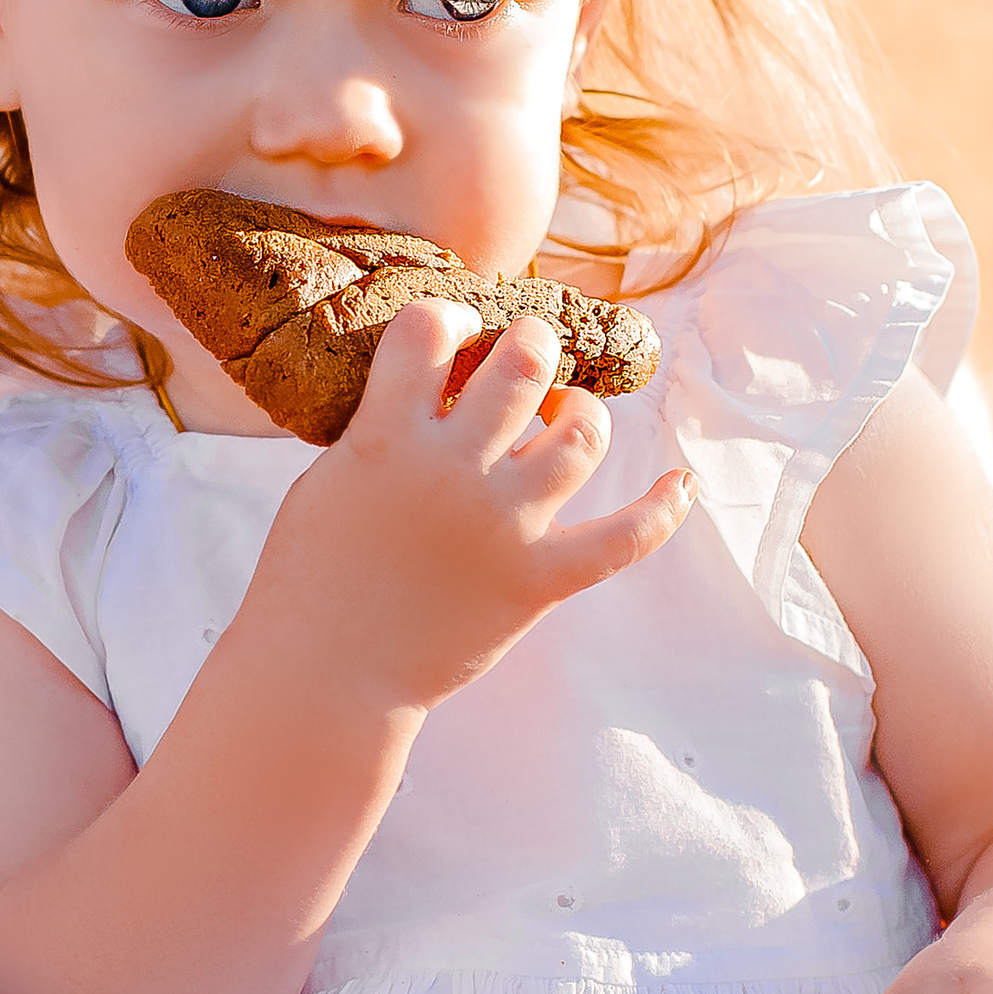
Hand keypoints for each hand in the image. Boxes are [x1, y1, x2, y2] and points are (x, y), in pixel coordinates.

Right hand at [260, 297, 694, 716]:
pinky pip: (623, 538)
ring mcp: (502, 527)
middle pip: (524, 364)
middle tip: (525, 357)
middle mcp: (453, 472)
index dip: (449, 316)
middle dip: (532, 345)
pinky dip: (662, 509)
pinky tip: (681, 483)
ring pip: (581, 437)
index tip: (455, 329)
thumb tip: (440, 387)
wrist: (326, 678)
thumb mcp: (328, 480)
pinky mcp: (537, 580)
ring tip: (564, 416)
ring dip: (580, 412)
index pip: (428, 329)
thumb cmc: (311, 577)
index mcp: (386, 439)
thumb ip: (382, 430)